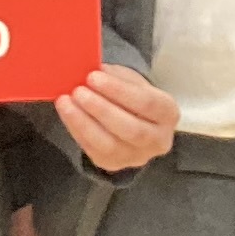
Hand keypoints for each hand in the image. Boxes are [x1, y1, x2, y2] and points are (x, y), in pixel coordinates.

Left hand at [49, 64, 179, 171]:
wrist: (133, 121)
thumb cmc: (133, 96)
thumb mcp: (132, 81)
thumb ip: (116, 77)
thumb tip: (93, 70)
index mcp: (168, 113)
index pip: (146, 103)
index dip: (118, 90)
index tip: (93, 76)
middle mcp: (158, 140)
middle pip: (131, 129)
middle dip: (101, 109)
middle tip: (78, 91)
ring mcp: (136, 157)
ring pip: (110, 144)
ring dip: (84, 122)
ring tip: (66, 102)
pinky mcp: (114, 164)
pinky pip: (93, 150)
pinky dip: (77, 130)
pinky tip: (67, 113)